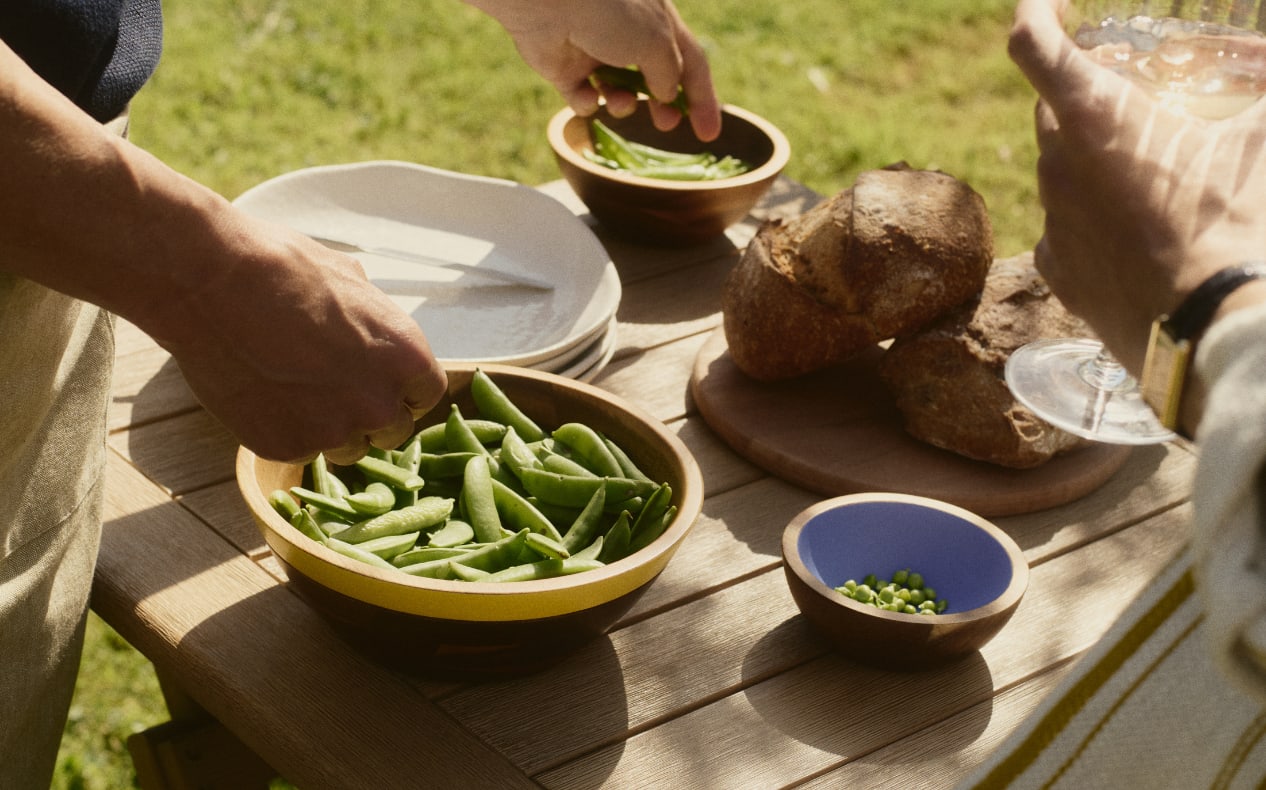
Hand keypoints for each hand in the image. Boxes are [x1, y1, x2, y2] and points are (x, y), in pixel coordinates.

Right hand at [147, 218, 448, 464]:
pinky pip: (300, 451)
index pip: (425, 394)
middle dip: (369, 415)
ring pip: (348, 449)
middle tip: (332, 390)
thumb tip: (373, 322)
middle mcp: (380, 401)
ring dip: (329, 429)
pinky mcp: (288, 447)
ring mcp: (335, 430)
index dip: (400, 390)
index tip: (378, 383)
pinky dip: (285, 431)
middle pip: (393, 430)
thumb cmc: (282, 266)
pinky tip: (262, 395)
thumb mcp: (350, 279)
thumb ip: (373, 318)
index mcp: (407, 357)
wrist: (213, 282)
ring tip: (292, 389)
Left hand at [469, 0, 721, 140]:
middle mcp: (628, 35)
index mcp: (659, 21)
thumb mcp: (656, 43)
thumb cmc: (610, 11)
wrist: (549, 0)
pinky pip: (583, 98)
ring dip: (623, 104)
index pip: (691, 63)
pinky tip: (586, 95)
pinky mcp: (564, 68)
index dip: (703, 99)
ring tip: (620, 104)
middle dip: (663, 106)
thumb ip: (669, 75)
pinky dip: (587, 103)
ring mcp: (595, 52)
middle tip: (667, 125)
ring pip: (618, 92)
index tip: (709, 132)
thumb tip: (665, 97)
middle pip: (656, 79)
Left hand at [1009, 0, 1265, 371]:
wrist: (1213, 328)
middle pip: (1050, 108)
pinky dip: (1091, 217)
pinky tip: (1133, 227)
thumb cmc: (1239, 221)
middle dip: (1080, 92)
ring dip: (1091, 158)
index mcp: (1093, 117)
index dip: (1037, 11)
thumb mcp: (1260, 141)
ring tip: (1145, 167)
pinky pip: (1064, 228)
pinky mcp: (1057, 269)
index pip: (1034, 43)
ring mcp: (1051, 221)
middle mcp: (1056, 165)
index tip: (1053, 1)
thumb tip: (1265, 70)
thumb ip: (1262, 93)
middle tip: (1125, 90)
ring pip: (1058, 169)